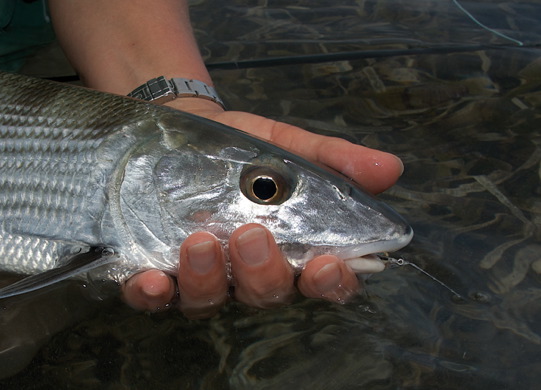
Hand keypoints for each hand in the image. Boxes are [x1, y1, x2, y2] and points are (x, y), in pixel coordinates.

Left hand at [122, 99, 402, 317]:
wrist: (177, 128)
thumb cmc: (242, 148)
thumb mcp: (289, 146)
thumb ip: (334, 160)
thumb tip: (390, 168)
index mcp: (291, 252)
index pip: (321, 283)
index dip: (328, 283)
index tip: (326, 264)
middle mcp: (247, 275)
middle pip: (265, 295)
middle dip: (263, 272)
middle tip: (253, 236)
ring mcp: (199, 278)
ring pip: (208, 301)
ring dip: (208, 278)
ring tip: (201, 241)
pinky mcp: (152, 271)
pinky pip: (153, 298)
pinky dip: (151, 293)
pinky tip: (151, 278)